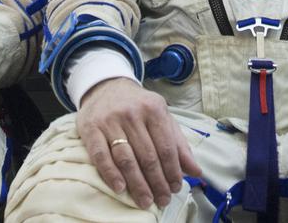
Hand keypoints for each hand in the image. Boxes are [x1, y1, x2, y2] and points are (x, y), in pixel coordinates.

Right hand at [76, 77, 200, 208]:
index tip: (176, 189)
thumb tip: (196, 171)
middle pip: (148, 156)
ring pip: (126, 158)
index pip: (166, 147)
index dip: (172, 171)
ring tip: (145, 201)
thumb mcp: (162, 117)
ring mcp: (110, 120)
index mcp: (154, 108)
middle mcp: (132, 113)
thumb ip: (178, 143)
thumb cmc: (138, 107)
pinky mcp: (91, 128)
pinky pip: (101, 155)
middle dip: (157, 182)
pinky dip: (110, 174)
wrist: (106, 87)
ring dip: (137, 184)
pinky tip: (120, 188)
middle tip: (162, 200)